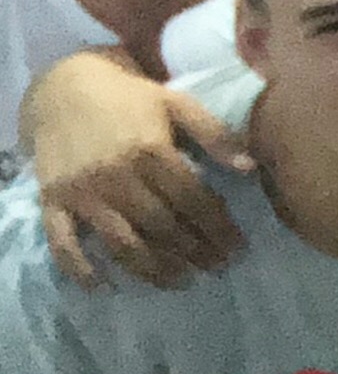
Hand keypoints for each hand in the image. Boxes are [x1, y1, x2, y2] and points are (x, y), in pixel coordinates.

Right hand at [28, 53, 251, 289]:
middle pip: (161, 226)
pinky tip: (103, 286)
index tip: (238, 248)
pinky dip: (80, 269)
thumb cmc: (129, 98)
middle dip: (193, 252)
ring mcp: (82, 193)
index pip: (193, 200)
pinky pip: (64, 243)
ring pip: (120, 242)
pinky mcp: (53, 201)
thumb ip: (213, 133)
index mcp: (151, 151)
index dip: (218, 228)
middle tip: (215, 268)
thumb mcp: (177, 103)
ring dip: (152, 269)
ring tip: (178, 282)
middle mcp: (116, 176)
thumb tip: (249, 168)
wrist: (64, 87)